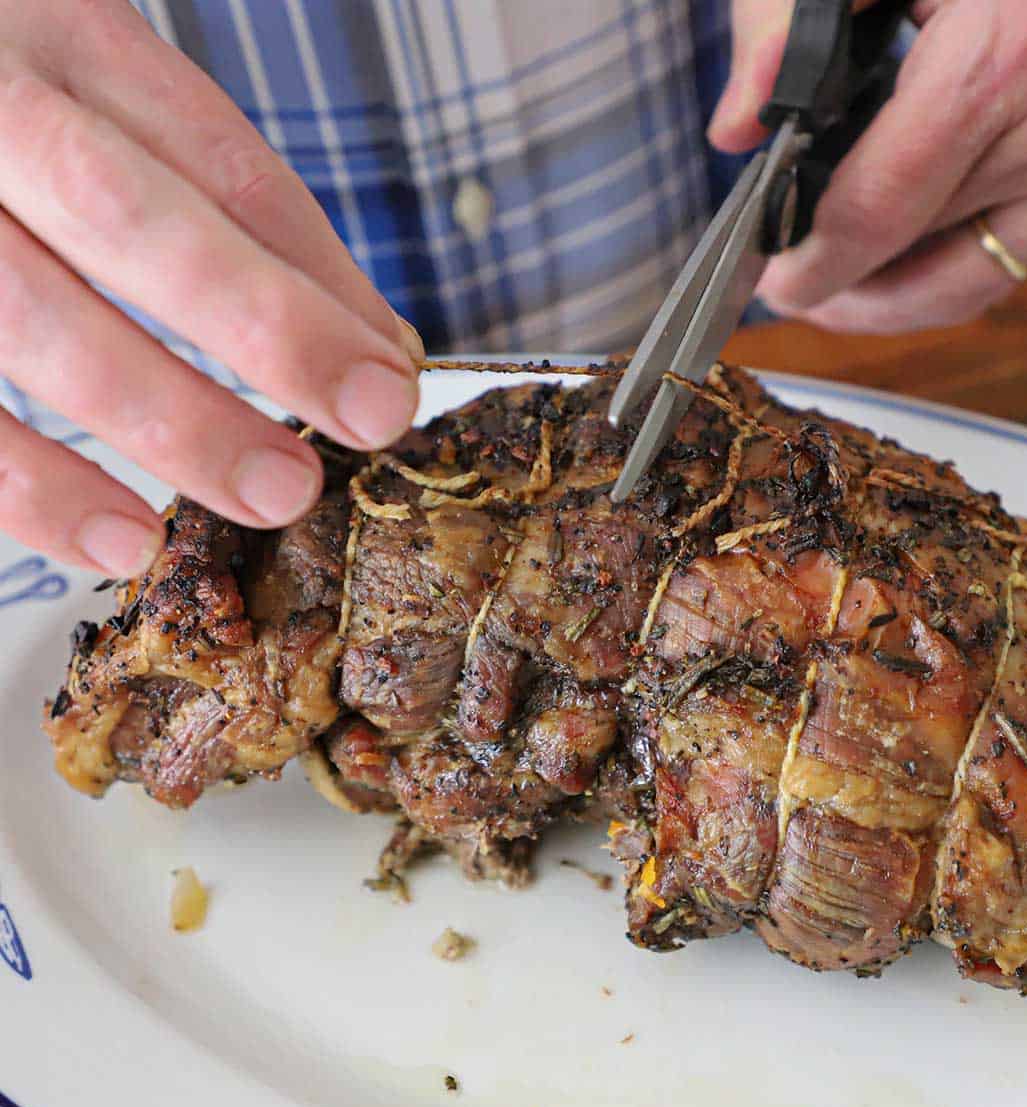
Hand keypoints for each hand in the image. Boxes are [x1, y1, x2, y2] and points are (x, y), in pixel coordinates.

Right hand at [0, 1, 422, 577]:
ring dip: (169, 421)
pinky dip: (32, 488)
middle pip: (127, 215)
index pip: (214, 160)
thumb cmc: (15, 109)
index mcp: (62, 38)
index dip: (317, 277)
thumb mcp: (115, 106)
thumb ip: (236, 214)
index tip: (395, 375)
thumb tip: (383, 349)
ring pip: (32, 319)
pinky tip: (124, 541)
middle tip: (370, 417)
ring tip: (275, 495)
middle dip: (266, 325)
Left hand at [710, 0, 1026, 332]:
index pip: (879, 214)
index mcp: (1010, 55)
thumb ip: (790, 25)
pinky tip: (946, 219)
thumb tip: (735, 130)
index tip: (777, 287)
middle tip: (808, 285)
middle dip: (852, 291)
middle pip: (928, 270)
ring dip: (911, 288)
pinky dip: (980, 252)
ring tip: (861, 268)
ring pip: (983, 283)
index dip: (814, 268)